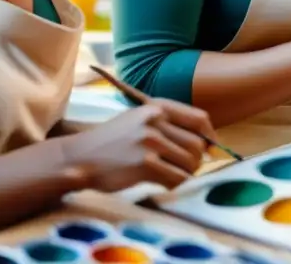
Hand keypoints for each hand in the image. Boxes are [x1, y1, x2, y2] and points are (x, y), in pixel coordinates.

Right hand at [59, 99, 217, 191]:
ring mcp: (150, 141)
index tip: (210, 150)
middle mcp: (156, 120)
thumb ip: (170, 125)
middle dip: (196, 160)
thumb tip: (208, 144)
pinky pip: (176, 177)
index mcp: (157, 106)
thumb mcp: (141, 120)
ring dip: (185, 173)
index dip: (210, 137)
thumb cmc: (114, 141)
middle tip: (184, 168)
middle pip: (197, 144)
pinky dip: (174, 184)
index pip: (199, 119)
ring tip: (170, 175)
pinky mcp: (144, 164)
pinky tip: (162, 182)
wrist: (80, 156)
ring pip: (189, 162)